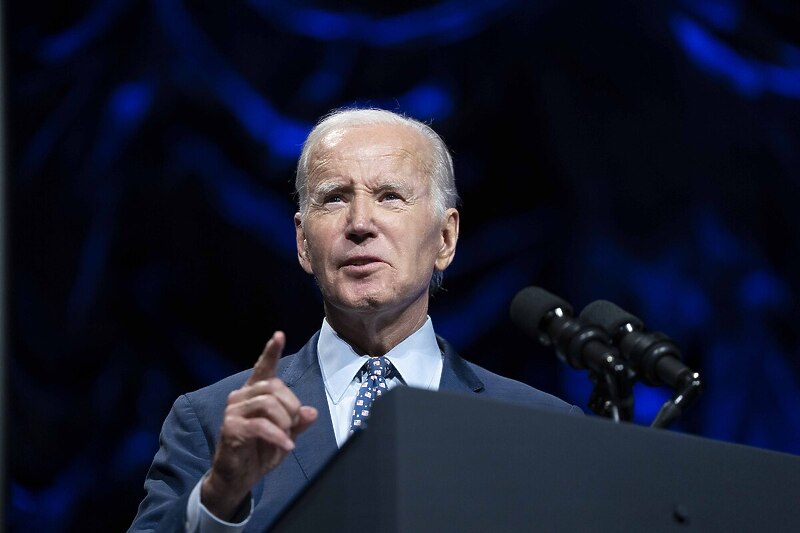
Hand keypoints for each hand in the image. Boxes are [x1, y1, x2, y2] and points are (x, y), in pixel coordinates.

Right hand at [201, 331, 317, 519]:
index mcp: (254, 393)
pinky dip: (278, 436)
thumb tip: (312, 412)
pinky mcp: (231, 427)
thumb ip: (298, 422)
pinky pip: (262, 425)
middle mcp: (241, 397)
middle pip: (274, 387)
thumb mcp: (286, 435)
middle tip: (294, 425)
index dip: (272, 351)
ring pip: (269, 403)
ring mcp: (234, 410)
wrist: (238, 477)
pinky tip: (286, 446)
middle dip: (291, 406)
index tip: (279, 335)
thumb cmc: (261, 451)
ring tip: (287, 437)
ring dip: (285, 422)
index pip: (263, 368)